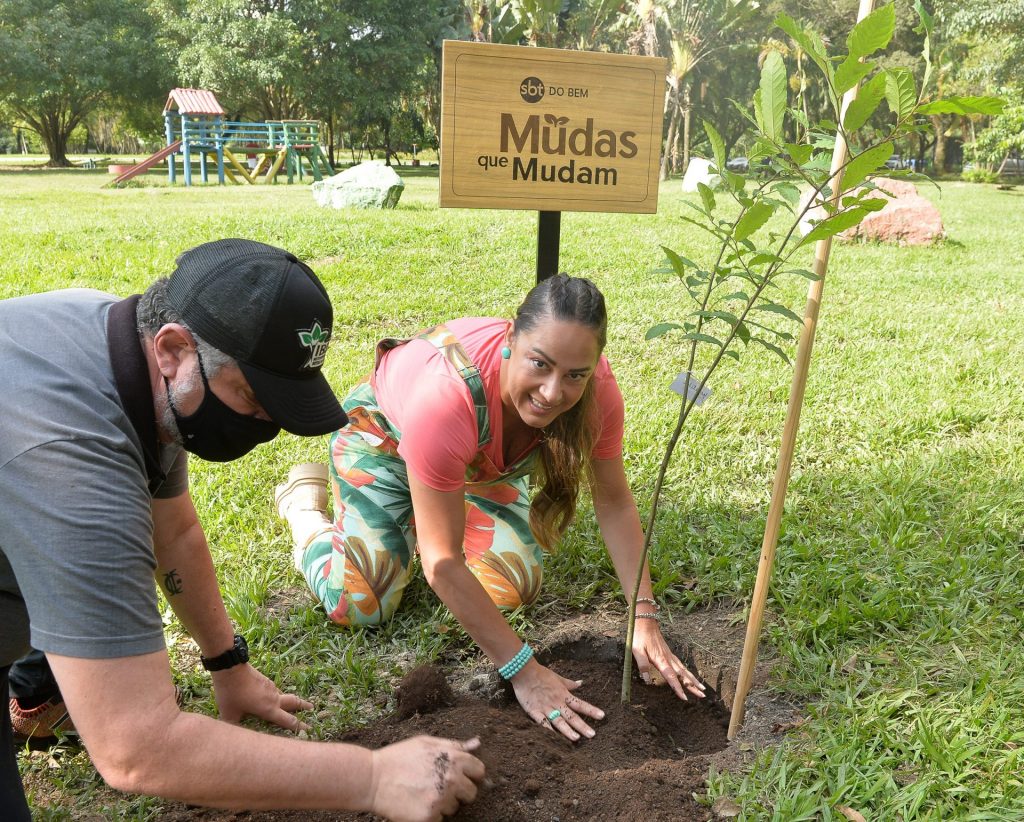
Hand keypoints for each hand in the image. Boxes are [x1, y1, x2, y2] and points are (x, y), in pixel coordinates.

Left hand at [211, 664, 312, 731]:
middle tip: (312, 707)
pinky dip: (275, 696)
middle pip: (294, 702)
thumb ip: (234, 726)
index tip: (308, 729)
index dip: (299, 726)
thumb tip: (233, 734)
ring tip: (285, 706)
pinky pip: (273, 691)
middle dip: (303, 706)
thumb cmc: (231, 694)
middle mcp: (274, 698)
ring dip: (287, 701)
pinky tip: (265, 698)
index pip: (288, 720)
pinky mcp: (265, 680)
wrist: (230, 668)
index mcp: (269, 709)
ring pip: (282, 696)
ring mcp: (270, 687)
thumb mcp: (230, 714)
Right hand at [368, 736, 484, 821]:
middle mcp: (451, 779)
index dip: (470, 774)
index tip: (459, 777)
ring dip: (443, 804)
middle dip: (458, 792)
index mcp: (453, 758)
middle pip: (470, 793)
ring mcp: (441, 799)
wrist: (372, 779)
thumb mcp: (426, 743)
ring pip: (454, 808)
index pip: (478, 771)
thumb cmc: (398, 758)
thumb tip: (477, 743)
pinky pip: (440, 819)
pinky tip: (416, 804)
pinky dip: (430, 815)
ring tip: (422, 793)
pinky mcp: (429, 817)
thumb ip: (453, 745)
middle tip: (438, 787)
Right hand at [511, 659, 604, 741]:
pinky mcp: (534, 712)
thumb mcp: (557, 677)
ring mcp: (546, 708)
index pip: (580, 704)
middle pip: (571, 716)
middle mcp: (556, 702)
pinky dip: (548, 730)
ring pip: (558, 721)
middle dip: (582, 726)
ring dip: (568, 730)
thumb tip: (581, 683)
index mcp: (563, 694)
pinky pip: (542, 723)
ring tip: (576, 738)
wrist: (524, 672)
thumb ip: (569, 683)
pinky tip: (554, 739)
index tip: (602, 716)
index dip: (591, 710)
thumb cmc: (541, 674)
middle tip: (592, 735)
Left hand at [631, 618, 705, 699]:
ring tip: (702, 687)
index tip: (685, 698)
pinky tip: (689, 675)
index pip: (671, 677)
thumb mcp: (636, 650)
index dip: (678, 688)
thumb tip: (647, 680)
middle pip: (683, 675)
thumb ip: (642, 665)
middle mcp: (668, 659)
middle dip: (693, 686)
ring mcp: (670, 655)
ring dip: (693, 679)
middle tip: (703, 694)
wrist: (645, 622)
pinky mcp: (669, 653)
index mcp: (661, 660)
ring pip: (684, 670)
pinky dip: (687, 672)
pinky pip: (681, 665)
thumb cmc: (640, 636)